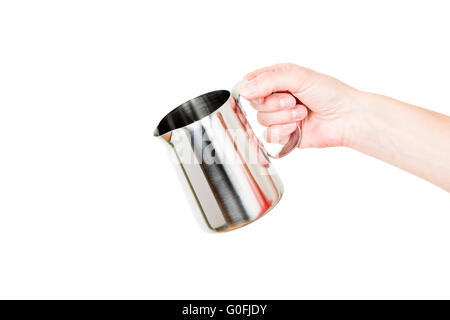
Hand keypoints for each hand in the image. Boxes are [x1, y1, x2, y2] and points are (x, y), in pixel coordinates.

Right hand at [240, 63, 361, 147]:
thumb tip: (244, 90)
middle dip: (274, 104)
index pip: (250, 83)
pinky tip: (297, 127)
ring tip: (301, 113)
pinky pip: (269, 136)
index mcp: (277, 78)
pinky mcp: (283, 134)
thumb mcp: (298, 77)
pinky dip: (283, 131)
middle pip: (254, 103)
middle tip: (293, 101)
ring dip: (283, 117)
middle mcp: (276, 97)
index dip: (255, 89)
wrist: (346, 118)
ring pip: (262, 120)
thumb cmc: (329, 93)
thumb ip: (268, 81)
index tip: (267, 91)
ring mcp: (279, 116)